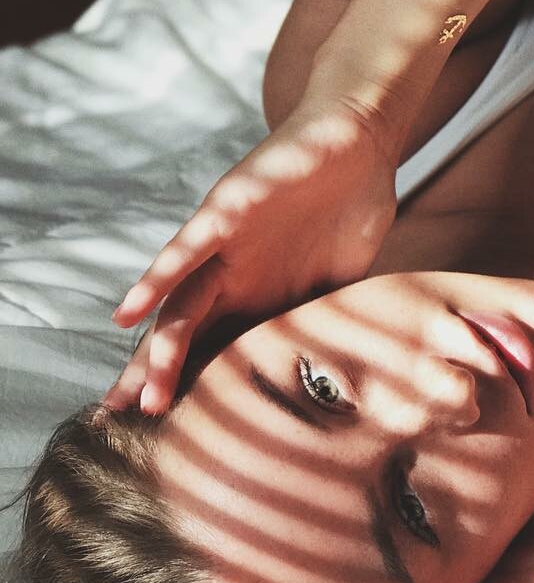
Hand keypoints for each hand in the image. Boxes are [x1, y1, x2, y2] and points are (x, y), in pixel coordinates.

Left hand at [106, 96, 398, 412]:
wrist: (357, 140)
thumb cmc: (352, 206)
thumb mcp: (345, 281)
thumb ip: (332, 319)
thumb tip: (344, 376)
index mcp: (262, 295)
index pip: (218, 351)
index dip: (195, 392)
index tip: (172, 442)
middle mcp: (235, 276)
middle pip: (185, 337)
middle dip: (154, 380)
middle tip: (127, 427)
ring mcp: (227, 246)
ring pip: (180, 307)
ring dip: (157, 350)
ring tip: (135, 394)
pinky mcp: (229, 210)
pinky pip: (188, 250)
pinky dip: (157, 280)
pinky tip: (129, 312)